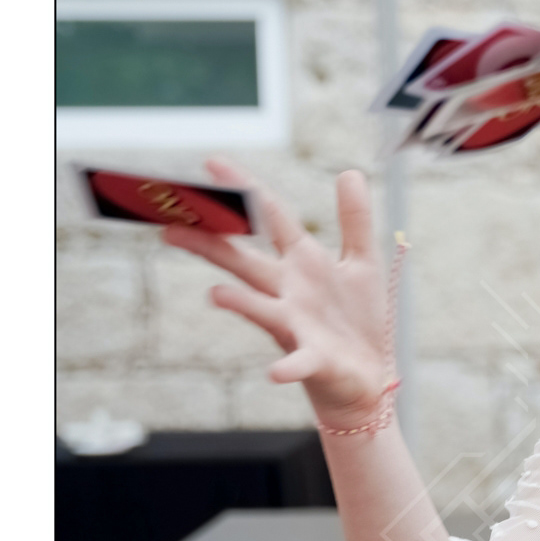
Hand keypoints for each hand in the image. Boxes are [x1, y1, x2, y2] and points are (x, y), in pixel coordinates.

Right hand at [161, 161, 392, 430]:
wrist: (368, 377)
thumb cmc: (357, 320)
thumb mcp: (362, 262)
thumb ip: (354, 219)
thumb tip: (350, 171)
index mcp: (303, 262)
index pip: (270, 217)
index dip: (245, 189)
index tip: (211, 163)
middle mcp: (290, 292)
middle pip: (245, 262)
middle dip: (211, 244)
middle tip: (169, 227)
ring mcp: (298, 326)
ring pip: (262, 309)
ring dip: (240, 303)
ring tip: (215, 294)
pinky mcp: (314, 359)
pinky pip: (298, 362)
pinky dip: (287, 367)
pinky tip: (275, 372)